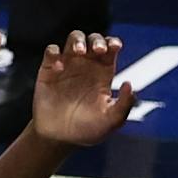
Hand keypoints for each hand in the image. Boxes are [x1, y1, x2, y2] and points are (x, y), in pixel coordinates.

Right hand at [31, 31, 135, 146]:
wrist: (59, 138)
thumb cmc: (88, 130)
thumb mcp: (111, 121)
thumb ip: (124, 105)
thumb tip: (129, 83)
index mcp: (103, 73)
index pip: (110, 48)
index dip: (113, 42)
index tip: (115, 47)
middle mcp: (86, 66)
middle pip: (93, 39)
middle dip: (96, 40)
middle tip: (98, 50)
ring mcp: (67, 66)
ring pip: (73, 39)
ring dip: (77, 40)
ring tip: (79, 51)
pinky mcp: (48, 70)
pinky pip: (51, 52)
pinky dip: (55, 53)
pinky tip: (59, 67)